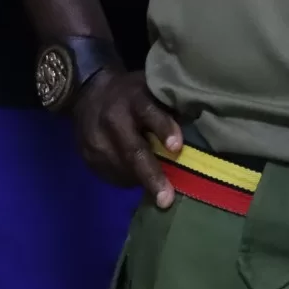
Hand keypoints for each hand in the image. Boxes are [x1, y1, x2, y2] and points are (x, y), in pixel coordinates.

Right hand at [70, 67, 181, 206]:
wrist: (89, 93)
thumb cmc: (133, 94)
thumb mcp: (151, 89)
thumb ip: (169, 108)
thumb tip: (201, 133)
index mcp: (133, 98)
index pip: (148, 112)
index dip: (163, 129)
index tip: (177, 147)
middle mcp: (112, 119)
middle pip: (132, 151)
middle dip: (151, 175)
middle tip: (166, 199)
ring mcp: (95, 139)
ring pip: (121, 169)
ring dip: (141, 181)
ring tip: (158, 191)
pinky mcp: (87, 156)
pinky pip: (110, 175)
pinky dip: (126, 180)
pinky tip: (135, 178)